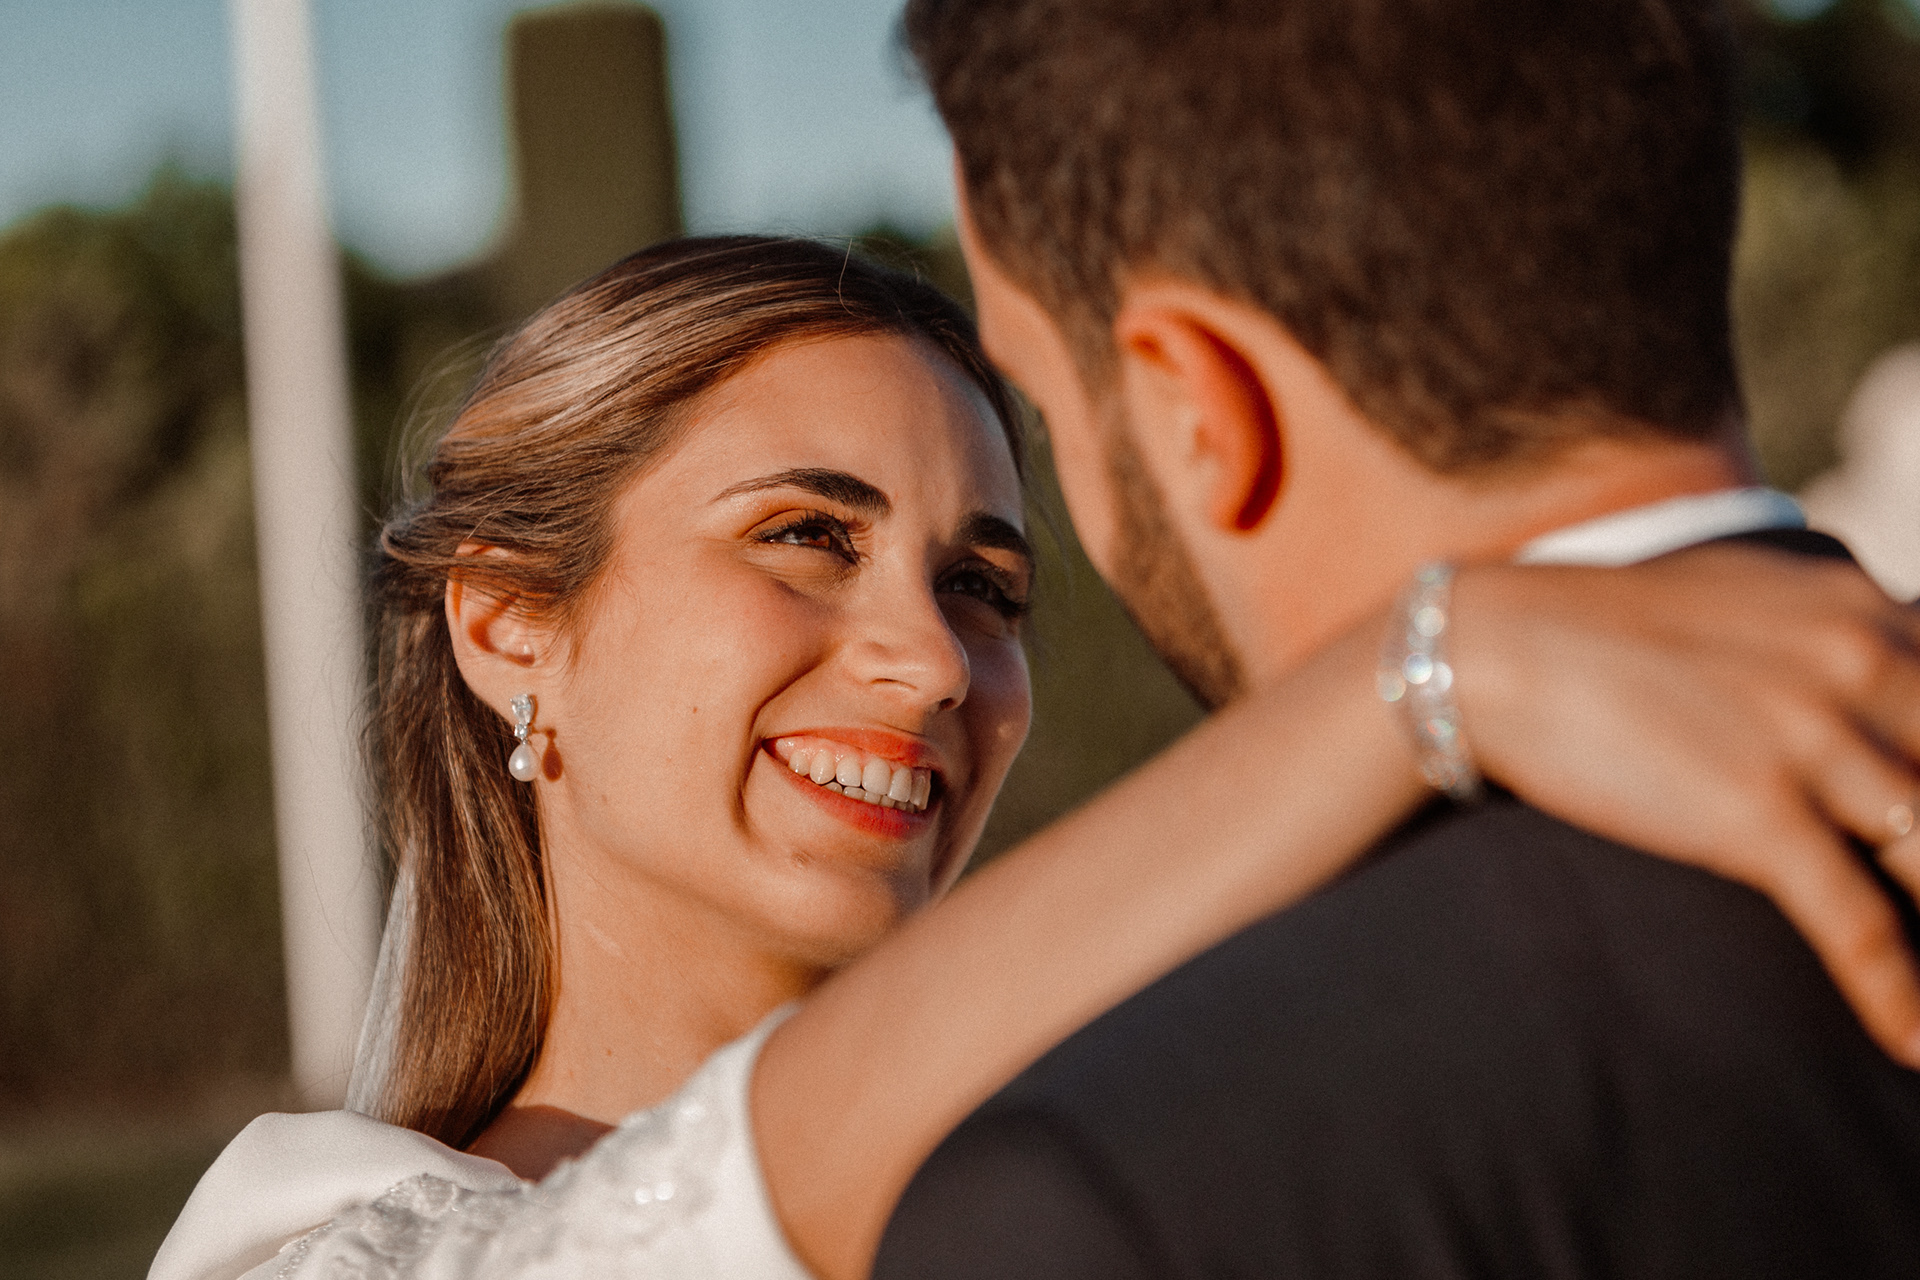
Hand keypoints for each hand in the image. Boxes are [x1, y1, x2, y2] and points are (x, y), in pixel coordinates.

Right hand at [1449, 545, 1919, 1067]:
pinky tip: (1913, 1046)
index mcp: (1869, 612)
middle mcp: (1861, 663)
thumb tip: (1899, 646)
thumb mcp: (1754, 597)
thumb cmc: (1615, 628)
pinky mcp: (1753, 809)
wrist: (1491, 649)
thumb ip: (1844, 625)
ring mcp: (1810, 738)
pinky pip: (1859, 919)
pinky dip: (1900, 995)